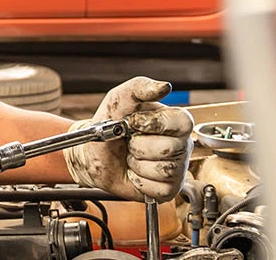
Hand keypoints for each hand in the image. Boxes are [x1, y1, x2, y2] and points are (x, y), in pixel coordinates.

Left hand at [63, 77, 193, 200]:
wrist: (93, 153)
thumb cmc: (109, 124)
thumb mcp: (119, 99)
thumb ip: (140, 88)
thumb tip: (164, 87)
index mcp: (175, 121)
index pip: (182, 122)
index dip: (154, 124)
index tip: (133, 123)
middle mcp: (181, 144)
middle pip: (170, 148)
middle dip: (139, 146)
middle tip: (130, 142)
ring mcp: (177, 168)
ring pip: (163, 170)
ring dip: (137, 164)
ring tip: (131, 157)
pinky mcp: (168, 189)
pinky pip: (157, 189)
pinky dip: (139, 181)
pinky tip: (134, 172)